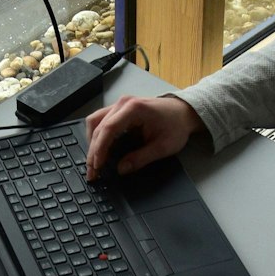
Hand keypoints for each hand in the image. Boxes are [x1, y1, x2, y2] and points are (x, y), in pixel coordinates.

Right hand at [84, 96, 202, 180]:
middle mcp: (123, 103)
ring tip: (93, 162)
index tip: (97, 166)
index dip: (99, 149)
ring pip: (95, 121)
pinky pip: (100, 120)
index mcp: (134, 109)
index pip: (108, 128)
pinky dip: (97, 135)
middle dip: (93, 151)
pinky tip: (98, 149)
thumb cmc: (176, 126)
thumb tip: (121, 169)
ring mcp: (120, 104)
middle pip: (98, 126)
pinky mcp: (119, 109)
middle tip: (92, 172)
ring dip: (92, 142)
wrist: (183, 112)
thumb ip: (141, 158)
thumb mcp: (163, 147)